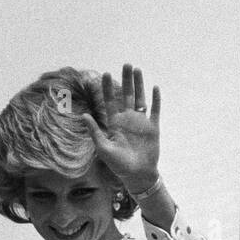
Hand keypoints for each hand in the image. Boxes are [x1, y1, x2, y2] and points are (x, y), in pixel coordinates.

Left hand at [81, 64, 160, 193]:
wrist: (137, 175)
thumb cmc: (118, 164)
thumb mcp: (104, 148)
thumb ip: (95, 132)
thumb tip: (84, 115)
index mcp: (114, 123)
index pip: (109, 101)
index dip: (106, 88)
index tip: (105, 74)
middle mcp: (127, 119)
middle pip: (126, 95)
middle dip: (125, 80)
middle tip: (126, 64)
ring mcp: (141, 122)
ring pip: (140, 98)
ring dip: (139, 84)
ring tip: (138, 70)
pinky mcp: (153, 128)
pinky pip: (155, 111)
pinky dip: (155, 100)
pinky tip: (154, 88)